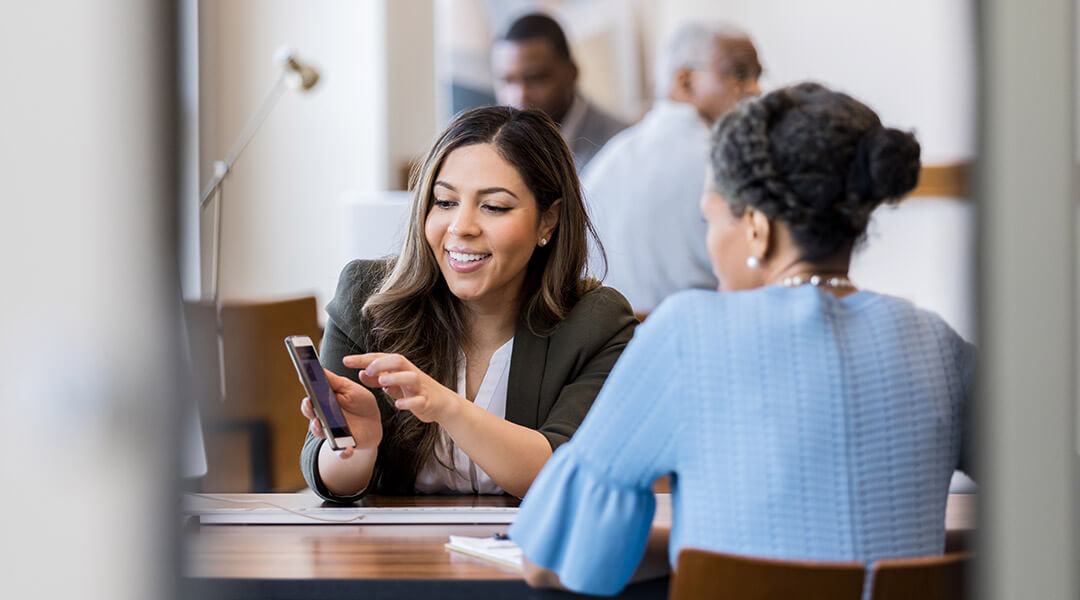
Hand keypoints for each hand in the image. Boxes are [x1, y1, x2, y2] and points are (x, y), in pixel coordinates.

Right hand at [299, 369, 382, 458]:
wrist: (373, 422)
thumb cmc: (359, 402)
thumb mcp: (348, 388)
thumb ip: (333, 381)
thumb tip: (316, 368)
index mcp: (323, 404)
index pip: (310, 402)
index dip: (307, 397)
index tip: (304, 389)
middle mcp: (323, 420)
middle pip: (311, 416)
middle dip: (309, 411)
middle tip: (311, 404)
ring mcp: (332, 434)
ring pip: (321, 434)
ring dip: (320, 430)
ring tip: (321, 423)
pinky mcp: (344, 446)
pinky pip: (341, 452)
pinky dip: (343, 452)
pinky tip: (347, 449)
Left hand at [344, 353, 460, 423]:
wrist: (441, 403)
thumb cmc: (414, 390)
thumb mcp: (394, 382)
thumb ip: (377, 378)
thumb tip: (360, 373)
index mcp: (401, 368)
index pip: (381, 358)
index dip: (363, 358)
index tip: (346, 360)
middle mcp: (410, 373)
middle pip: (398, 361)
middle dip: (382, 363)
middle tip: (366, 369)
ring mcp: (419, 387)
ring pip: (411, 377)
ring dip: (396, 377)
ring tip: (382, 381)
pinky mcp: (426, 401)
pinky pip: (419, 400)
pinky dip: (409, 402)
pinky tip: (398, 405)